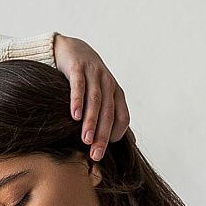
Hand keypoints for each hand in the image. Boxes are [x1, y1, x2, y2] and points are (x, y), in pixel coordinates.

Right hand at [53, 33, 133, 160]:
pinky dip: (77, 100)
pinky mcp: (78, 67)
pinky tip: (74, 116)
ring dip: (91, 121)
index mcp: (117, 93)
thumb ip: (117, 118)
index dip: (116, 135)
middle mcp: (108, 83)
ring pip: (95, 100)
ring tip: (86, 140)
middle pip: (109, 113)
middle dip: (102, 135)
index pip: (123, 117)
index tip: (103, 150)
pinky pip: (79, 85)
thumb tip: (133, 142)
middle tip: (96, 155)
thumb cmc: (89, 80)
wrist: (72, 50)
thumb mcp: (105, 97)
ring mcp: (94, 73)